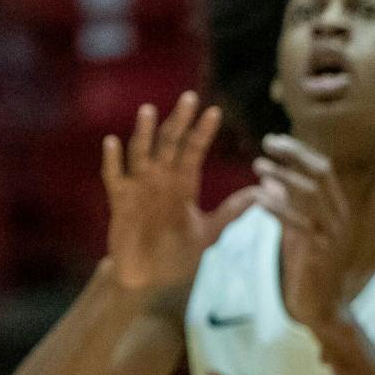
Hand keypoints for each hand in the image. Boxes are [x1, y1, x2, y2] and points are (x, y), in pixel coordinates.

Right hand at [102, 93, 254, 292]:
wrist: (147, 278)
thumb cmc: (176, 254)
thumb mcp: (209, 233)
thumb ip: (231, 212)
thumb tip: (263, 194)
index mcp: (182, 183)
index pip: (194, 150)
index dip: (203, 132)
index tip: (214, 111)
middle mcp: (160, 179)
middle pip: (169, 143)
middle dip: (179, 121)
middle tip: (189, 97)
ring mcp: (139, 187)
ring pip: (141, 153)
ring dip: (144, 132)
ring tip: (149, 110)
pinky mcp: (120, 201)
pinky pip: (114, 176)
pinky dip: (113, 160)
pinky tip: (112, 142)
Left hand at [253, 134, 355, 338]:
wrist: (321, 308)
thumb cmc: (307, 268)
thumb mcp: (297, 230)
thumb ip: (288, 205)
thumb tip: (269, 177)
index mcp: (337, 209)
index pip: (323, 170)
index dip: (299, 152)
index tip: (273, 139)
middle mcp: (341, 216)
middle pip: (321, 174)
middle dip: (294, 155)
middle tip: (266, 143)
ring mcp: (334, 234)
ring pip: (312, 195)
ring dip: (284, 176)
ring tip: (258, 166)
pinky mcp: (322, 252)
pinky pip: (301, 224)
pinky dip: (280, 209)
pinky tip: (260, 199)